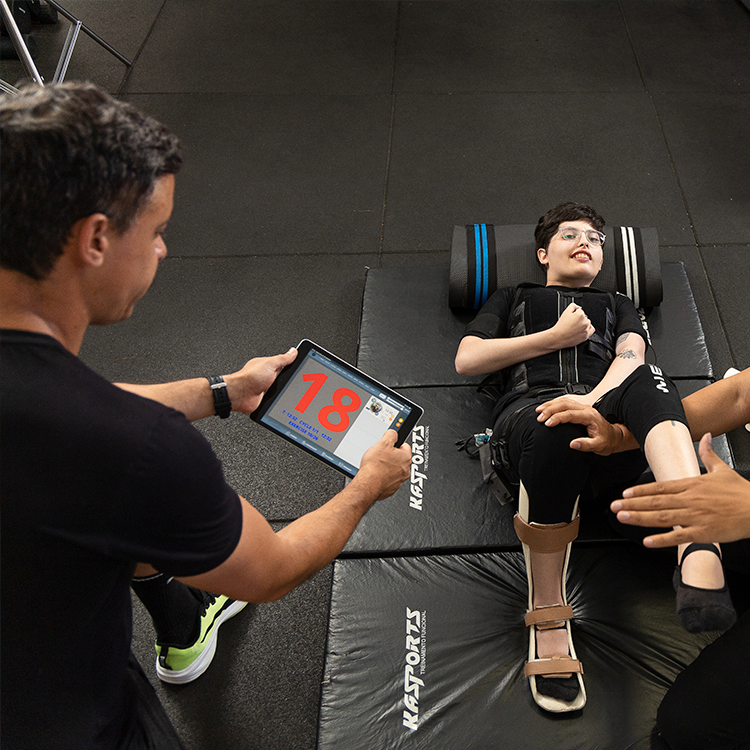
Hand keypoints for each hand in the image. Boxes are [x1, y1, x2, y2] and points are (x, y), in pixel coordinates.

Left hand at [225, 348, 296, 413]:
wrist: (239, 394)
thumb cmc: (249, 378)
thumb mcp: (270, 364)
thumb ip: (283, 358)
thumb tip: (293, 351)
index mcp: (268, 366)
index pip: (285, 364)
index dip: (293, 367)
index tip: (301, 369)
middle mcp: (267, 376)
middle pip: (285, 378)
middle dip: (289, 381)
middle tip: (289, 382)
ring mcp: (266, 387)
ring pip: (281, 389)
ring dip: (282, 391)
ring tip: (280, 390)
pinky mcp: (265, 398)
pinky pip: (276, 399)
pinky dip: (278, 400)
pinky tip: (277, 398)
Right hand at [354, 429, 411, 501]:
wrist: (367, 485)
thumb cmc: (374, 467)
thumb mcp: (382, 443)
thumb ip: (391, 434)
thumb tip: (393, 432)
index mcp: (406, 457)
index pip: (405, 445)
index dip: (395, 443)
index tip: (390, 444)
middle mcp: (406, 470)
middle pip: (399, 458)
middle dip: (391, 456)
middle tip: (381, 455)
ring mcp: (399, 480)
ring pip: (395, 469)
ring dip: (388, 467)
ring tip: (377, 465)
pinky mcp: (392, 488)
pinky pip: (390, 479)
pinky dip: (384, 476)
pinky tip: (377, 474)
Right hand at [535, 396, 626, 454]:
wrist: (614, 437)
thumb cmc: (607, 441)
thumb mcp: (599, 446)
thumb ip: (586, 445)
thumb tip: (573, 444)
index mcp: (590, 416)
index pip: (570, 414)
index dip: (557, 418)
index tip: (547, 423)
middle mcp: (586, 409)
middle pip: (565, 404)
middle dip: (550, 409)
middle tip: (539, 417)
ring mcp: (583, 407)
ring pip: (564, 401)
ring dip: (550, 405)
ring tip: (538, 411)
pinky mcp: (580, 408)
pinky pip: (565, 402)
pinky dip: (554, 404)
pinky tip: (547, 407)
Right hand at [551, 303, 594, 348]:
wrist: (559, 337)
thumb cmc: (561, 327)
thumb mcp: (565, 312)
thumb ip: (573, 306)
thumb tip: (578, 307)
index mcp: (580, 314)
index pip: (580, 311)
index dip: (575, 314)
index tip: (571, 318)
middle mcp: (584, 321)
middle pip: (584, 317)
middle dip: (579, 319)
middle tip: (572, 323)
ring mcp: (586, 328)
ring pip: (588, 322)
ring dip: (583, 324)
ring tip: (575, 327)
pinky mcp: (586, 335)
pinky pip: (592, 329)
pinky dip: (588, 328)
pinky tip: (582, 329)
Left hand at [611, 433, 749, 546]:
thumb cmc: (741, 493)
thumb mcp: (723, 470)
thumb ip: (709, 454)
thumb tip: (706, 437)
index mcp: (692, 484)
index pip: (660, 486)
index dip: (641, 491)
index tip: (625, 493)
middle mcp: (690, 500)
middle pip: (656, 502)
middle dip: (633, 504)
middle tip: (615, 506)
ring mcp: (695, 516)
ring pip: (662, 517)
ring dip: (640, 518)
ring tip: (623, 517)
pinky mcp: (703, 532)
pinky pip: (679, 537)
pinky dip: (663, 539)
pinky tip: (648, 541)